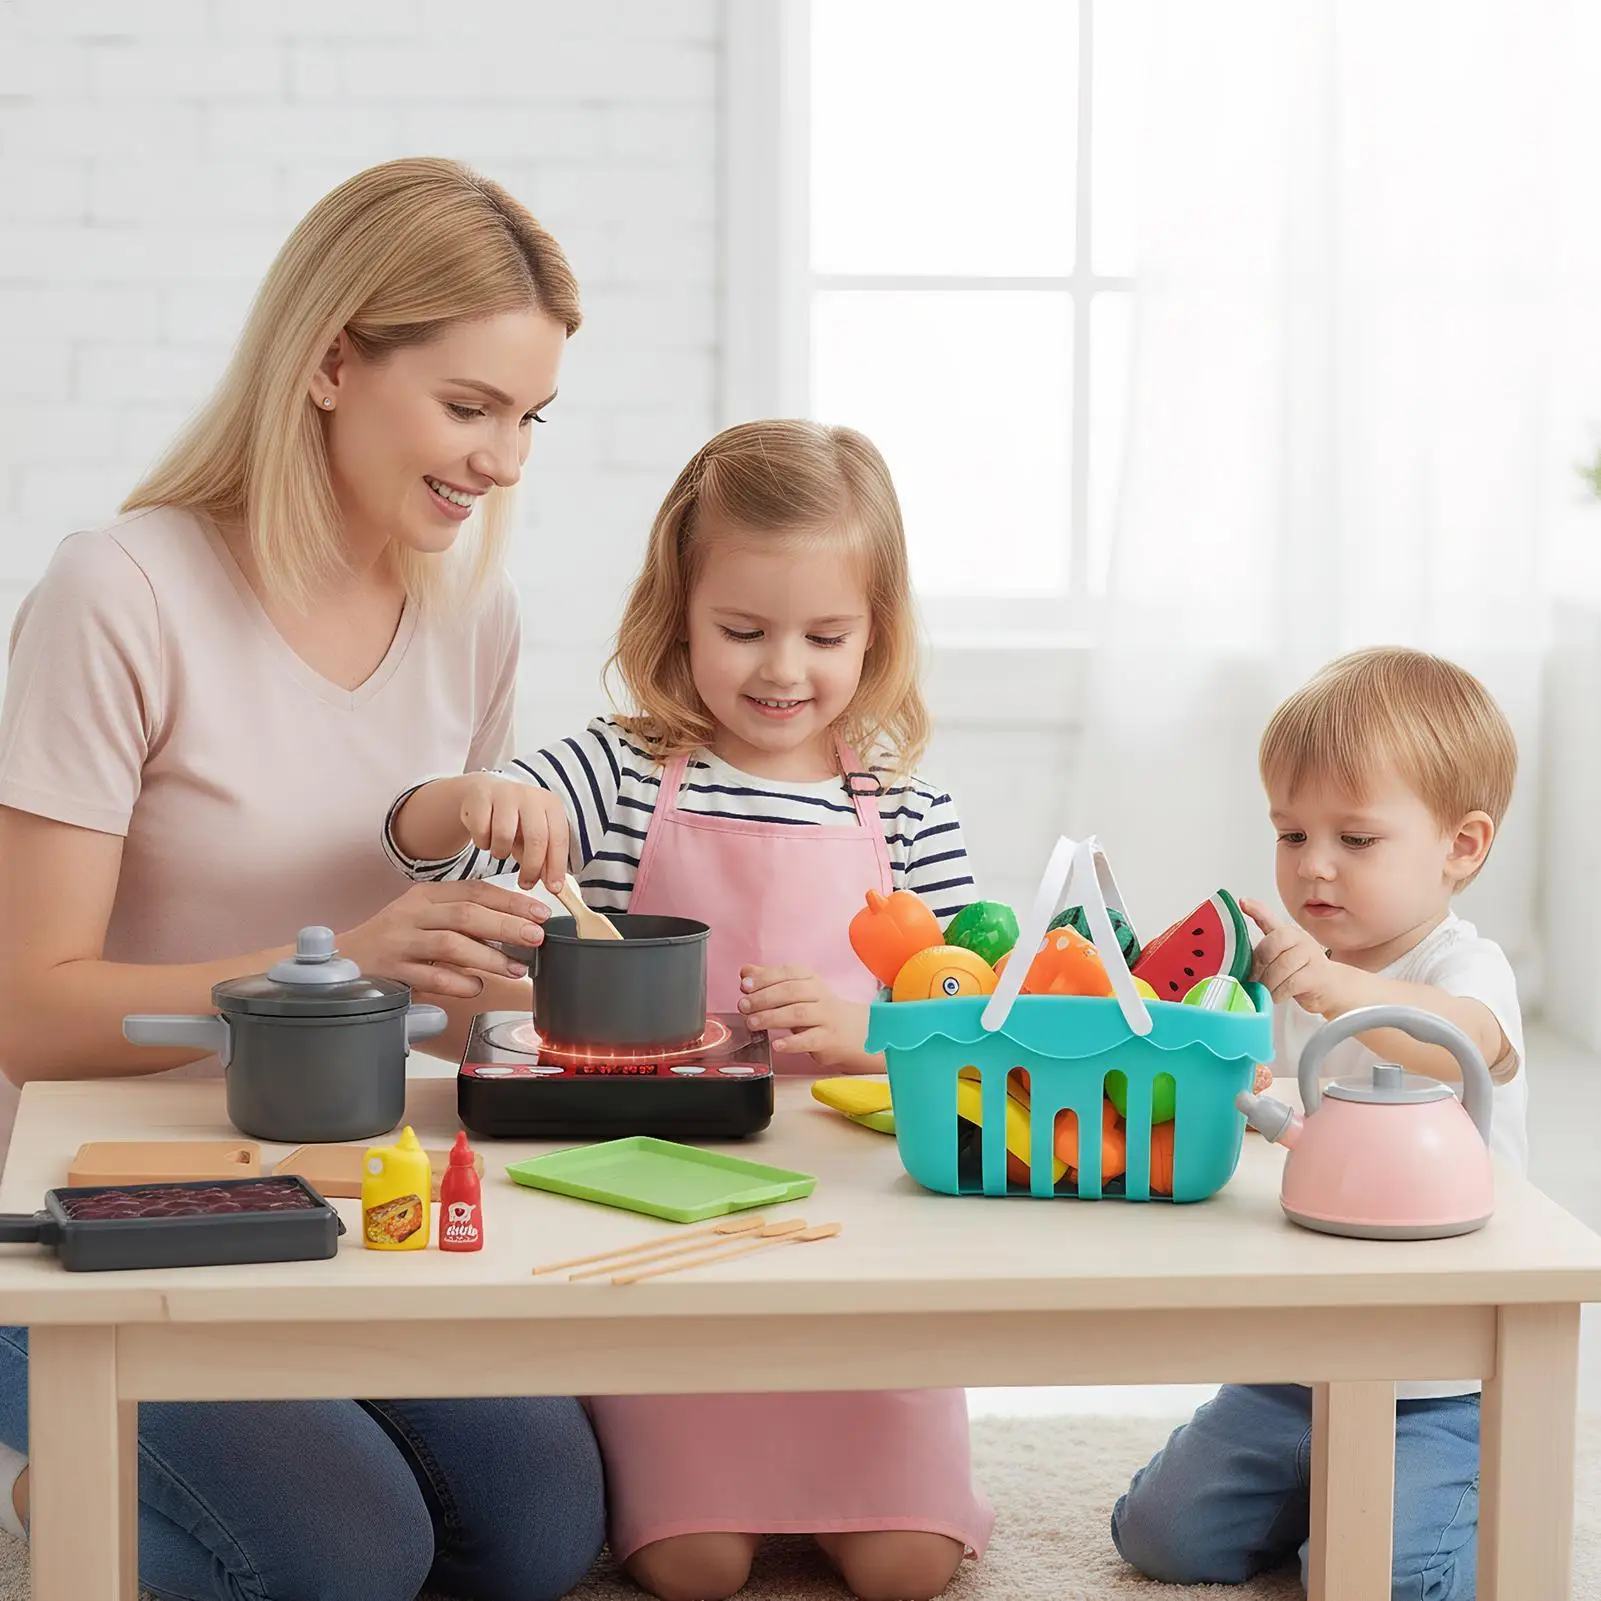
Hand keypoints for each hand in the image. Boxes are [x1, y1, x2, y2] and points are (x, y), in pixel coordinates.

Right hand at [338, 881, 548, 998]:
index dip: (510, 901)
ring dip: (489, 957)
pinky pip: (431, 977)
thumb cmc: (397, 940)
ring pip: (450, 944)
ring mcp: (401, 942)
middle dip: (506, 926)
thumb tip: (517, 929)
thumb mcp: (426, 918)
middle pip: (466, 914)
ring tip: (516, 968)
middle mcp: (413, 914)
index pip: (474, 890)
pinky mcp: (392, 971)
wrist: (345, 959)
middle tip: (536, 937)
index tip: (540, 912)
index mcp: (426, 895)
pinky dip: (458, 983)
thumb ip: (463, 920)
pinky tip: (476, 987)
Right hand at [455, 775, 569, 891]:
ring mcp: (504, 794)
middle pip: (536, 838)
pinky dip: (483, 843)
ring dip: (501, 853)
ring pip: (504, 837)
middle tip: (526, 884)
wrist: (484, 794)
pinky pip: (481, 831)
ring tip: (501, 851)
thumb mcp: (534, 837)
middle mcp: (530, 796)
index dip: (556, 866)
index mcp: (550, 804)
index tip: (553, 888)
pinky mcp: (480, 797)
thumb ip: (545, 858)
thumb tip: (553, 884)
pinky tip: (486, 839)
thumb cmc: (515, 820)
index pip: (559, 838)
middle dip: (532, 867)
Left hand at [738, 965, 870, 1068]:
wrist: (854, 1031)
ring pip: (799, 1013)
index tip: (744, 985)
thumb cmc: (818, 1009)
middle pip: (791, 991)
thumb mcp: (796, 990)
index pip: (787, 972)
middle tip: (743, 1005)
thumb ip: (769, 980)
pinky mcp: (828, 1039)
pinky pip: (810, 1039)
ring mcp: (826, 1016)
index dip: (764, 977)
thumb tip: (746, 972)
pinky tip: (776, 1044)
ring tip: (752, 1023)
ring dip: (772, 1017)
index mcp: (810, 978)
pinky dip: (791, 1042)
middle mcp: (820, 994)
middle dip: (763, 997)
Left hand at [1239, 899, 1355, 1016]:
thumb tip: (1240, 942)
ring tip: (1267, 990)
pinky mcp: (1316, 975)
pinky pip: (1289, 984)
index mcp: (1287, 933)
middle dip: (1259, 966)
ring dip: (1268, 984)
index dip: (1256, 910)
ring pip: (1279, 968)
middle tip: (1254, 980)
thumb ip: (1264, 948)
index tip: (1243, 903)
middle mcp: (1300, 939)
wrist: (1331, 988)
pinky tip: (1278, 995)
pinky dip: (1279, 993)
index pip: (1269, 919)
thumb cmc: (1301, 972)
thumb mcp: (1281, 956)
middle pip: (1270, 947)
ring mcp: (1310, 955)